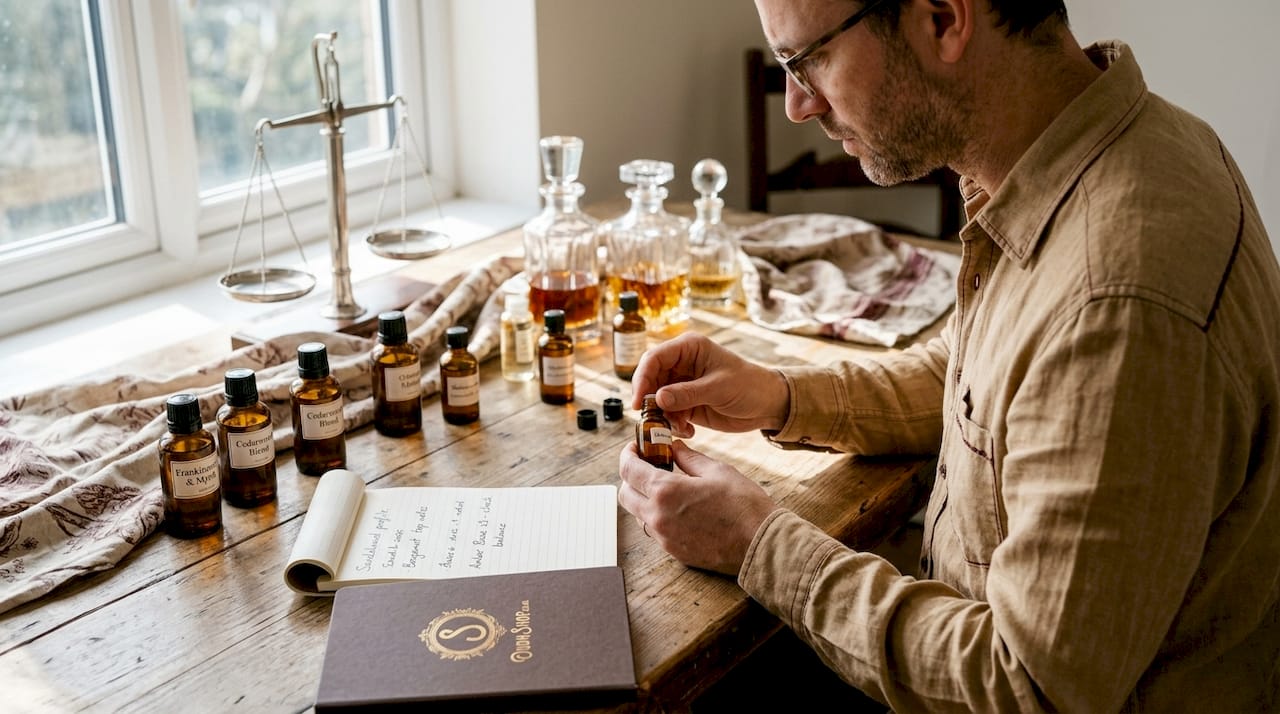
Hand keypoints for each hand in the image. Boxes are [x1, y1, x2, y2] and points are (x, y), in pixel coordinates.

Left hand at [617, 440, 777, 574]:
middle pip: (625, 494)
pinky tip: (679, 508)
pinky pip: (655, 531)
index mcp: (666, 491)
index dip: (627, 455)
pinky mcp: (674, 552)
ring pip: (638, 514)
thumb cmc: (743, 505)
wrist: (760, 544)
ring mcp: (664, 537)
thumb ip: (688, 458)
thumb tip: (673, 447)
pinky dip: (658, 516)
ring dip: (644, 498)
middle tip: (647, 467)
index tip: (634, 448)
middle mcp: (658, 516)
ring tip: (666, 488)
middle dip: (630, 478)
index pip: (629, 470)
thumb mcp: (717, 470)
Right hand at [630, 332, 789, 436]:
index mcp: (689, 348)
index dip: (642, 378)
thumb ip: (687, 393)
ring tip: (679, 427)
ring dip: (662, 416)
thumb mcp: (718, 388)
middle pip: (650, 379)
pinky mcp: (686, 402)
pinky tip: (689, 430)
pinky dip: (673, 424)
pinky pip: (668, 413)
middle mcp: (681, 363)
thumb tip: (656, 398)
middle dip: (649, 401)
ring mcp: (682, 384)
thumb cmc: (749, 386)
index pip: (654, 358)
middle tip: (653, 420)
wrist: (768, 405)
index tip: (639, 402)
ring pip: (656, 399)